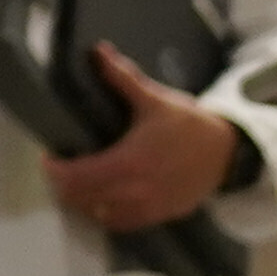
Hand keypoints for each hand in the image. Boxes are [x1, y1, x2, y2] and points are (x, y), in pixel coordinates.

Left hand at [45, 49, 248, 232]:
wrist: (227, 152)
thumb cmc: (189, 124)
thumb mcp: (155, 99)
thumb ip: (122, 78)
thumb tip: (98, 51)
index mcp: (129, 161)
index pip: (77, 176)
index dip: (55, 170)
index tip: (49, 157)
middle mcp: (135, 190)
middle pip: (81, 199)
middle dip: (64, 185)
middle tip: (60, 168)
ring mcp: (147, 208)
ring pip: (98, 216)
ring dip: (83, 201)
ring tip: (78, 182)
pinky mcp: (158, 217)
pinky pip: (120, 224)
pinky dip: (104, 214)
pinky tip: (102, 198)